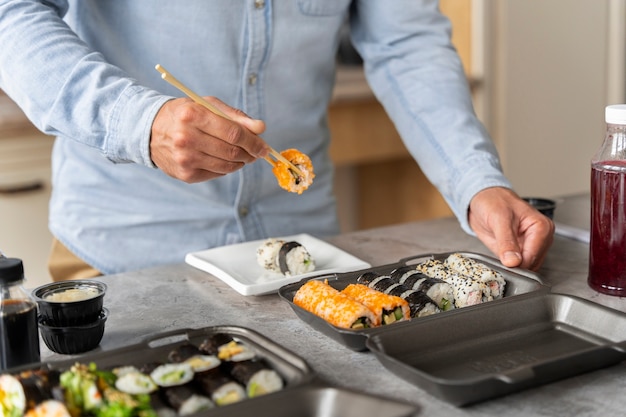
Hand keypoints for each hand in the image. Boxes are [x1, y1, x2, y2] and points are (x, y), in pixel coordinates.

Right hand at [150, 97, 268, 182]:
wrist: (150, 130)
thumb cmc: (186, 114)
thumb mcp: (208, 105)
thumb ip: (236, 116)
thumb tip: (261, 128)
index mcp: (193, 115)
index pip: (234, 133)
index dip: (254, 141)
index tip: (264, 146)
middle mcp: (186, 137)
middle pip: (232, 151)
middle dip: (250, 153)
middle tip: (257, 151)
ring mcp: (184, 158)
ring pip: (227, 166)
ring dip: (241, 162)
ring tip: (242, 155)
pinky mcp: (185, 174)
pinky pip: (217, 174)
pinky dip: (227, 168)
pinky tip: (224, 159)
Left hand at [468, 187, 554, 270]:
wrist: (483, 199)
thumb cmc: (493, 201)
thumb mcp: (498, 219)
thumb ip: (506, 242)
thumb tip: (513, 262)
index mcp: (541, 227)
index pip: (533, 256)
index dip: (517, 263)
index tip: (503, 262)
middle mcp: (541, 238)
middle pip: (531, 264)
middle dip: (514, 265)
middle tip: (499, 255)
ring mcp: (532, 245)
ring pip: (525, 268)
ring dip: (511, 266)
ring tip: (499, 250)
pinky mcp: (522, 250)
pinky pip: (517, 266)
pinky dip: (508, 264)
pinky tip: (500, 254)